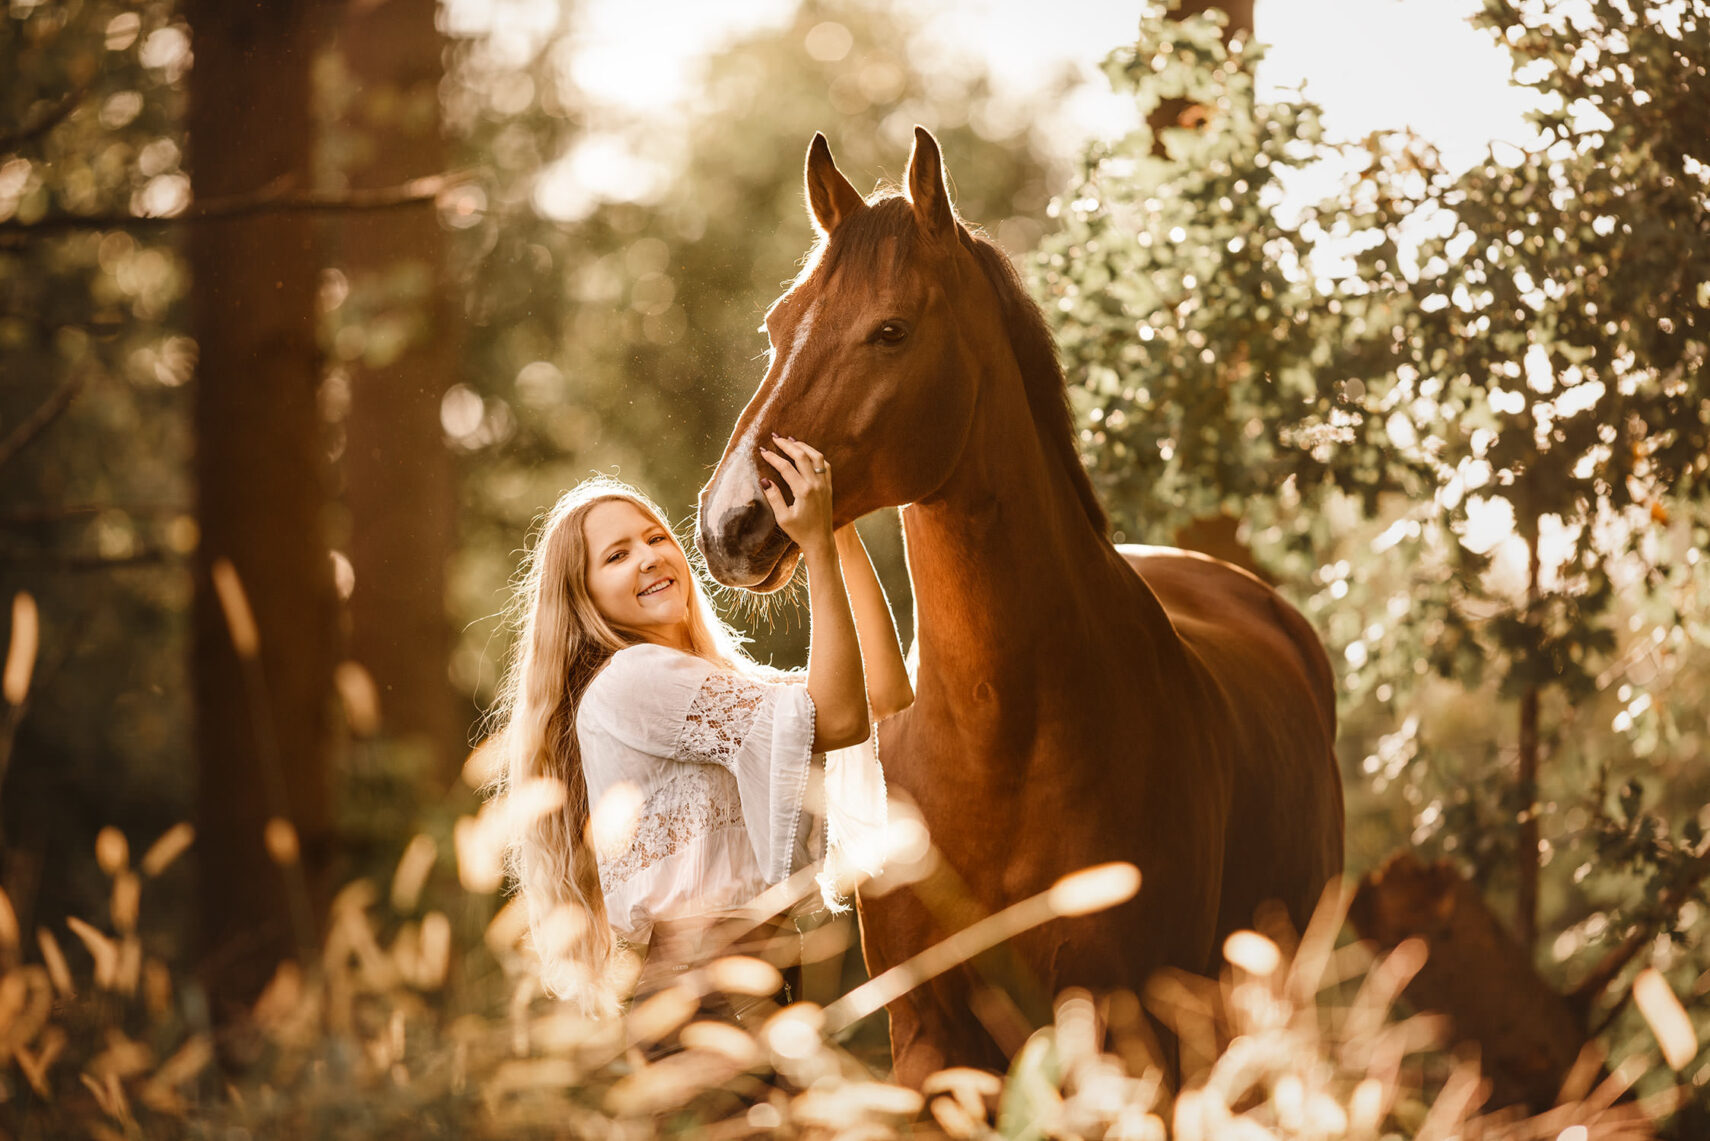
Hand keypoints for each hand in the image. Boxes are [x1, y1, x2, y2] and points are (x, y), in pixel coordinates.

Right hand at [759, 435, 833, 553]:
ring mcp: (824, 484)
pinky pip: (825, 465)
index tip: (763, 451)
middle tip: (775, 437)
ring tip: (791, 440)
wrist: (820, 540)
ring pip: (816, 456)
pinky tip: (807, 453)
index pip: (786, 467)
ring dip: (803, 446)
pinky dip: (815, 455)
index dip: (773, 457)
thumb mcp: (783, 518)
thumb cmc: (800, 531)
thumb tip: (764, 480)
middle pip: (801, 456)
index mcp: (803, 491)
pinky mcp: (829, 487)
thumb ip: (774, 497)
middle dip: (787, 444)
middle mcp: (816, 484)